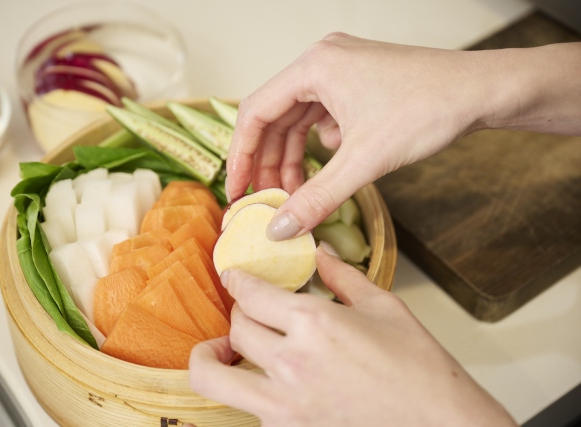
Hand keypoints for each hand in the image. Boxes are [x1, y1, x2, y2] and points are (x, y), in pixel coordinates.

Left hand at [188, 245, 516, 425]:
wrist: (439, 424)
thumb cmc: (419, 368)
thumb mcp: (383, 308)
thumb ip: (341, 276)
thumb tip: (320, 252)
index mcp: (314, 323)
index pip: (250, 293)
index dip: (236, 280)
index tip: (233, 276)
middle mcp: (291, 363)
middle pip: (236, 328)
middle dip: (240, 312)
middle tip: (249, 307)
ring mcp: (284, 405)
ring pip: (216, 378)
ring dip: (212, 358)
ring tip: (223, 349)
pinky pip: (246, 407)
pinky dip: (244, 390)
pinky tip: (263, 379)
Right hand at [226, 33, 580, 240]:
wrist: (483, 92)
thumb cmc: (430, 108)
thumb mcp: (365, 161)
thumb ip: (317, 198)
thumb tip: (280, 229)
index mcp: (314, 66)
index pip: (255, 112)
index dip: (241, 156)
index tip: (237, 191)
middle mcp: (322, 62)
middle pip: (275, 118)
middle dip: (271, 163)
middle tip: (266, 202)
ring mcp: (341, 71)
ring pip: (299, 120)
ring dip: (295, 159)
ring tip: (294, 196)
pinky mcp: (357, 84)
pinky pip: (322, 118)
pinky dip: (319, 148)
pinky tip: (329, 171)